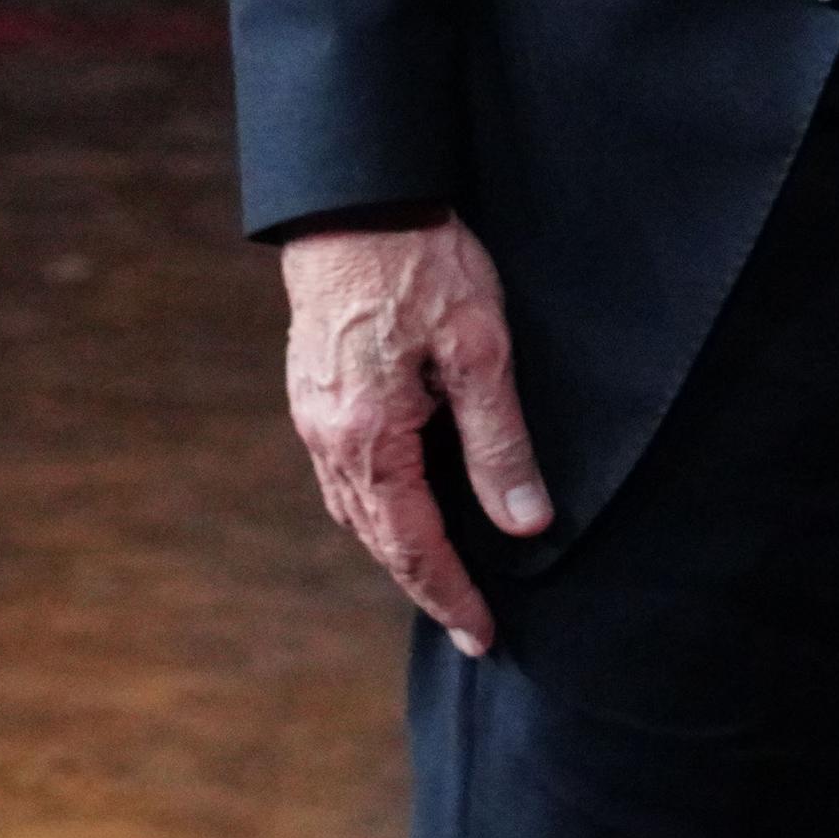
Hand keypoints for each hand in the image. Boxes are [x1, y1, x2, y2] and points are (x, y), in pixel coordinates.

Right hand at [282, 214, 553, 651]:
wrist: (355, 202)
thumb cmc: (421, 265)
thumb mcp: (479, 350)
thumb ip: (499, 443)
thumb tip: (524, 524)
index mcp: (370, 440)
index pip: (415, 547)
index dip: (452, 596)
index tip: (484, 636)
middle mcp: (330, 440)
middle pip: (379, 540)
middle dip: (427, 586)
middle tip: (470, 623)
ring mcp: (315, 417)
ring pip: (356, 510)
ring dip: (398, 550)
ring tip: (442, 577)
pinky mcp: (314, 391)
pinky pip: (344, 474)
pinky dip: (377, 507)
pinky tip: (401, 504)